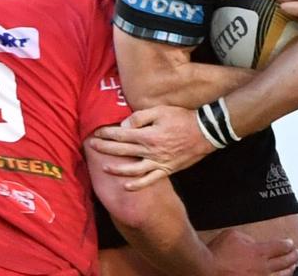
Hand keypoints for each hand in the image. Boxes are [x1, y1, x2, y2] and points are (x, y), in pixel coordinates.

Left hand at [90, 106, 216, 189]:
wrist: (205, 132)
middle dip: (105, 148)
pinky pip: (150, 180)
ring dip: (116, 169)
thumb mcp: (160, 111)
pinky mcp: (167, 170)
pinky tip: (126, 185)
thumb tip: (123, 125)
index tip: (96, 133)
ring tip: (104, 167)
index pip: (121, 134)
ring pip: (132, 169)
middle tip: (92, 146)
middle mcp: (150, 151)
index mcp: (147, 135)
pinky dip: (137, 185)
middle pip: (122, 151)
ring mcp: (158, 162)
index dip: (107, 134)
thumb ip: (140, 117)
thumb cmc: (182, 118)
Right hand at [208, 229, 297, 275]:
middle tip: (297, 254)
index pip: (280, 247)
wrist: (207, 270)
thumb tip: (253, 243)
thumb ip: (247, 238)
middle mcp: (263, 268)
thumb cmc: (218, 254)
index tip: (290, 243)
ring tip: (292, 268)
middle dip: (292, 257)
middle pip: (284, 262)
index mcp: (259, 252)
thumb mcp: (233, 236)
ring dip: (289, 271)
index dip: (287, 244)